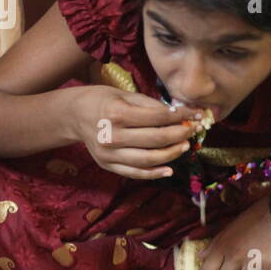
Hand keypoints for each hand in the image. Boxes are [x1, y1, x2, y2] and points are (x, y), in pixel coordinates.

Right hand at [73, 86, 205, 179]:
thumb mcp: (125, 95)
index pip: (157, 117)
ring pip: (148, 159)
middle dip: (180, 135)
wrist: (75, 115)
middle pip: (156, 139)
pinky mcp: (107, 165)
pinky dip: (154, 173)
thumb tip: (179, 115)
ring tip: (185, 146)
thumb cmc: (104, 101)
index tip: (195, 115)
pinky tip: (169, 169)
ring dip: (172, 154)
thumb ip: (152, 105)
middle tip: (193, 130)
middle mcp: (112, 135)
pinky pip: (135, 173)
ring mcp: (109, 154)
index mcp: (117, 113)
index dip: (180, 116)